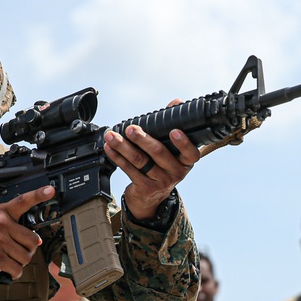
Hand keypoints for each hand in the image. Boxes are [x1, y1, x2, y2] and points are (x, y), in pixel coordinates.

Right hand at [0, 186, 52, 278]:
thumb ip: (14, 225)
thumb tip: (38, 240)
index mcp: (1, 213)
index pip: (22, 201)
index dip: (38, 195)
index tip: (50, 191)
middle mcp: (1, 224)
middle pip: (33, 240)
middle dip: (28, 250)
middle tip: (15, 250)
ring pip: (27, 257)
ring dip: (20, 262)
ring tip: (6, 257)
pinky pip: (17, 268)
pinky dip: (14, 272)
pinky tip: (5, 268)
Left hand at [102, 103, 199, 221]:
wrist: (151, 198)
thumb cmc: (162, 165)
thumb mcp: (172, 149)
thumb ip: (172, 125)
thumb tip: (176, 102)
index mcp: (186, 161)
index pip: (191, 153)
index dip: (183, 142)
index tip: (173, 131)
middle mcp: (176, 172)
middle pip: (159, 153)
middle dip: (142, 139)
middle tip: (130, 129)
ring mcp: (161, 181)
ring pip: (140, 161)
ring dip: (124, 146)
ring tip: (112, 136)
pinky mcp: (145, 188)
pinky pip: (129, 169)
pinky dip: (117, 157)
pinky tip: (109, 148)